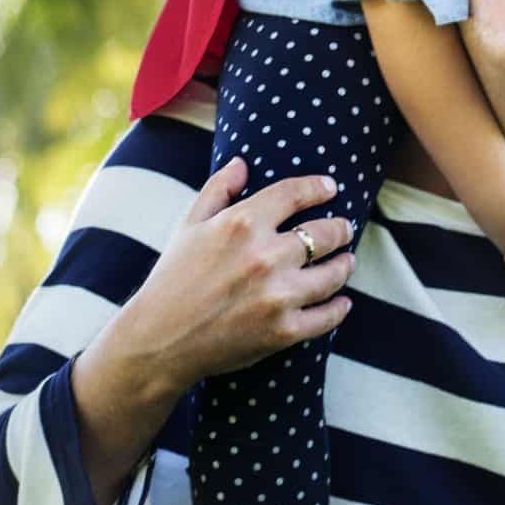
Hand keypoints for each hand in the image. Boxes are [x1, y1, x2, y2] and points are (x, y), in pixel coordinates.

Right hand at [106, 158, 356, 393]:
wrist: (158, 341)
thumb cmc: (171, 279)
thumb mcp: (188, 226)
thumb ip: (217, 190)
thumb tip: (241, 162)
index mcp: (242, 224)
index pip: (295, 194)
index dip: (318, 188)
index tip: (330, 188)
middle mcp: (265, 256)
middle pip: (324, 233)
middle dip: (339, 228)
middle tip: (344, 229)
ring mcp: (277, 295)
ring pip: (332, 274)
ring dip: (344, 265)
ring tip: (347, 261)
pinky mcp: (283, 331)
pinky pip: (326, 316)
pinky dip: (338, 308)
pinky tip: (342, 302)